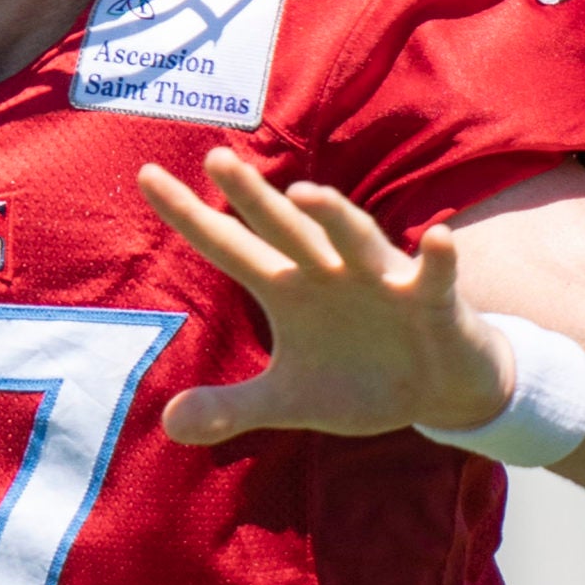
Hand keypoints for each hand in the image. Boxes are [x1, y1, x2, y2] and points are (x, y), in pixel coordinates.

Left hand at [136, 148, 515, 445]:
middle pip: (283, 228)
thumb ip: (233, 408)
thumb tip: (168, 424)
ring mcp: (381, 280)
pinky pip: (434, 276)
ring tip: (305, 194)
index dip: (188, 215)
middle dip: (252, 196)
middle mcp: (328, 270)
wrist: (439, 388)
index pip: (227, 245)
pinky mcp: (432, 300)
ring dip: (334, 217)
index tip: (145, 174)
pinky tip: (437, 239)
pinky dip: (437, 259)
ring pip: (354, 239)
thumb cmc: (361, 379)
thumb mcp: (291, 400)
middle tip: (216, 159)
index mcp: (287, 287)